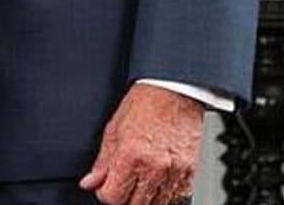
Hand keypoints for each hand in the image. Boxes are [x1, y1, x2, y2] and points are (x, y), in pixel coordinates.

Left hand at [78, 82, 201, 203]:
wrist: (178, 90)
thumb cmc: (147, 103)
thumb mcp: (115, 128)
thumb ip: (103, 161)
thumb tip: (90, 183)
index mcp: (132, 155)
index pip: (113, 198)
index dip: (106, 194)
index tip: (107, 187)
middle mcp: (156, 167)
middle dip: (125, 197)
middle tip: (125, 182)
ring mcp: (177, 172)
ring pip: (157, 204)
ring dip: (147, 196)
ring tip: (144, 177)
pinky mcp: (193, 173)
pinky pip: (178, 196)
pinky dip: (168, 192)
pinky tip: (161, 176)